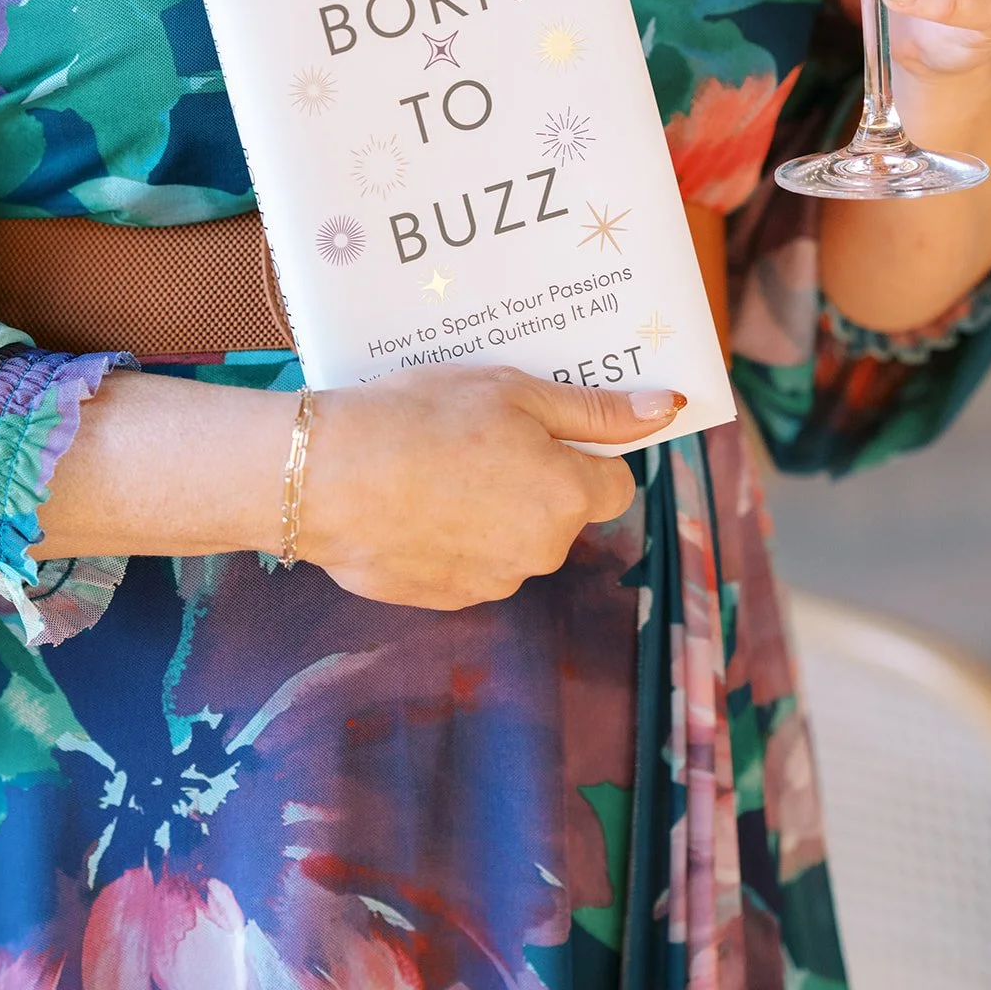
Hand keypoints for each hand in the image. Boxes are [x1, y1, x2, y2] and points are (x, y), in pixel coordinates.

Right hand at [302, 365, 682, 609]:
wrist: (323, 476)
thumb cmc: (422, 418)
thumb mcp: (514, 393)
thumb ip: (593, 410)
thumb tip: (666, 409)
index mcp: (566, 497)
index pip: (614, 482)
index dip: (586, 450)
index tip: (547, 427)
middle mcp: (540, 551)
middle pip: (563, 512)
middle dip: (537, 478)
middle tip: (482, 434)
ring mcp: (491, 581)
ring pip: (515, 538)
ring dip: (494, 507)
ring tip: (438, 464)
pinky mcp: (446, 598)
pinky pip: (471, 560)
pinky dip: (454, 533)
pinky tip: (415, 498)